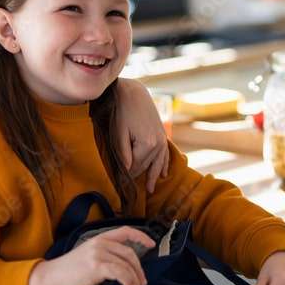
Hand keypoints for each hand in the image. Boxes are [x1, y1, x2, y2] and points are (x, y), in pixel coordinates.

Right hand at [28, 227, 155, 284]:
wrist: (51, 277)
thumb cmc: (68, 271)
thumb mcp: (88, 256)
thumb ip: (104, 256)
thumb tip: (123, 267)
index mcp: (99, 238)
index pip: (125, 231)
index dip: (141, 236)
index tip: (152, 244)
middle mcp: (100, 243)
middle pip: (129, 252)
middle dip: (139, 268)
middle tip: (142, 282)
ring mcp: (98, 254)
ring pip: (126, 264)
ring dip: (135, 279)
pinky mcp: (97, 267)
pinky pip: (120, 272)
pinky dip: (128, 281)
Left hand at [114, 78, 169, 192]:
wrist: (133, 92)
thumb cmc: (122, 112)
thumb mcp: (119, 133)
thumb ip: (123, 154)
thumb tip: (127, 172)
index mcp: (147, 145)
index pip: (135, 168)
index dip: (126, 176)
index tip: (119, 186)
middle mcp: (158, 144)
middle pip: (145, 166)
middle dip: (137, 176)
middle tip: (128, 191)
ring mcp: (162, 139)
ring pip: (157, 163)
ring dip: (154, 176)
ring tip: (150, 190)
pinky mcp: (162, 135)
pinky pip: (165, 154)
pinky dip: (164, 164)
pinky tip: (164, 174)